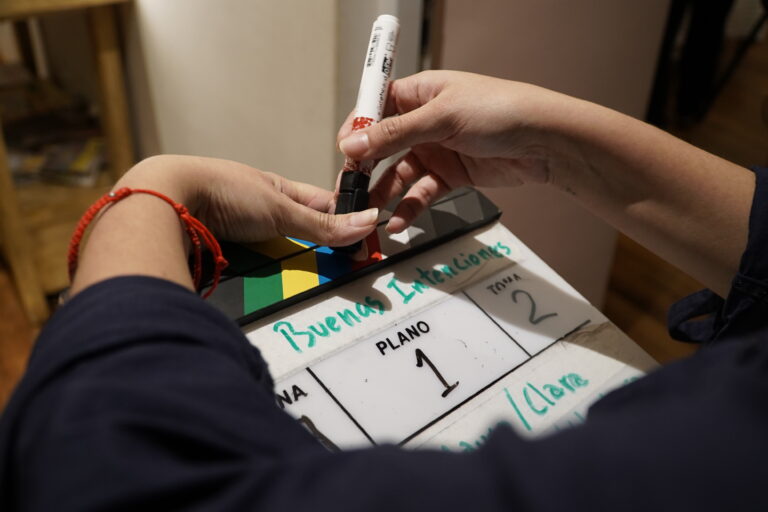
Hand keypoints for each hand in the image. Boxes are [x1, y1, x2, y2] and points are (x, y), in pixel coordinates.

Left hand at [71, 156, 377, 295]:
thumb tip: (368, 223)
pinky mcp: (218, 253)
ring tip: (305, 291)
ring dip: (286, 271)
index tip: (362, 243)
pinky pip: (249, 272)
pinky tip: (269, 292)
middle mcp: (255, 208)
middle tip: (338, 274)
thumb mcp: (280, 208)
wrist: (163, 202)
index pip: (319, 207)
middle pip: (296, 236)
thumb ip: (322, 224)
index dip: (341, 222)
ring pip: (272, 257)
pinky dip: (260, 281)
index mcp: (274, 189)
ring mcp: (235, 231)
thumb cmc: (222, 191)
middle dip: (313, 253)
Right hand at [337, 70, 569, 232]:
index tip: (343, 150)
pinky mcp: (450, 175)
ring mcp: (437, 149)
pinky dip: (408, 209)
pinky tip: (397, 222)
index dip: (358, 128)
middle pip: (383, 145)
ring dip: (384, 193)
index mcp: (421, 93)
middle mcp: (425, 121)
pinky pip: (420, 193)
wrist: (545, 142)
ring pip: (399, 173)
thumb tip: (353, 142)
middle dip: (365, 166)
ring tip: (368, 212)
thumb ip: (396, 133)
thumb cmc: (501, 111)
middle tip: (350, 188)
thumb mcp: (443, 116)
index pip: (377, 107)